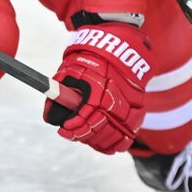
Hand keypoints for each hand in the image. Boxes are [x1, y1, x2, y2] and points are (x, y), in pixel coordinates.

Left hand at [43, 21, 150, 153]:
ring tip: (89, 140)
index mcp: (99, 91)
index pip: (85, 120)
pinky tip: (109, 146)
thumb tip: (51, 114)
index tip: (64, 130)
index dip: (73, 129)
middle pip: (100, 131)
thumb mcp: (71, 69)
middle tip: (73, 134)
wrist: (121, 45)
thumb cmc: (93, 56)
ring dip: (100, 142)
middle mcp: (116, 101)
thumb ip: (61, 91)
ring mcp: (130, 106)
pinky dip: (120, 143)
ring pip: (116, 136)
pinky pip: (131, 133)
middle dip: (84, 136)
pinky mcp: (139, 108)